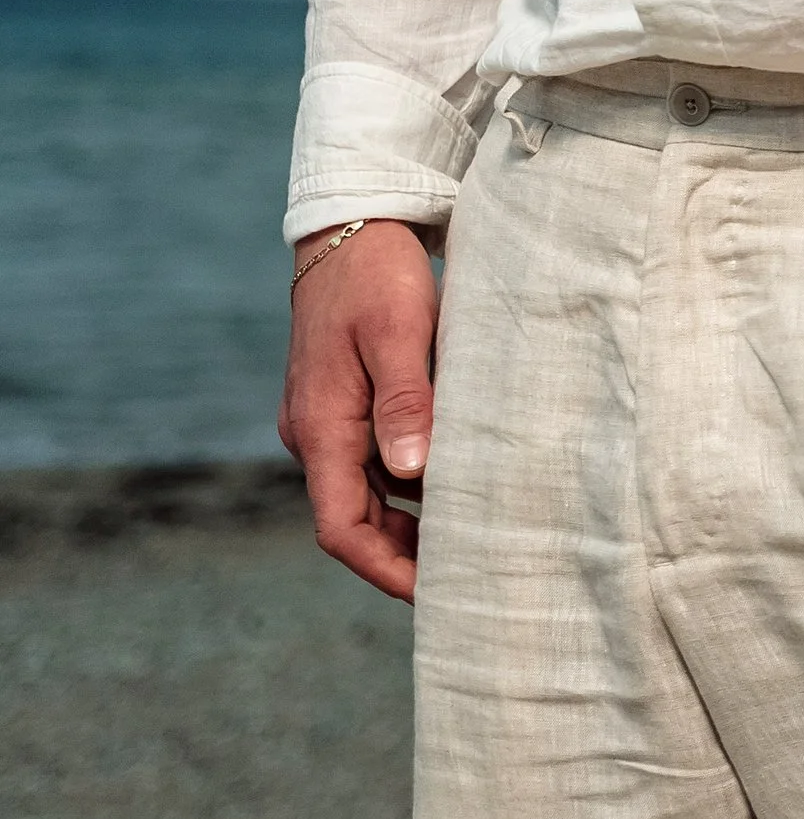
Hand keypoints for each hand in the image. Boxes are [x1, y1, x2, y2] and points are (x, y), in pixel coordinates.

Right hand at [277, 220, 441, 605]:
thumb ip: (406, 402)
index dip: (387, 570)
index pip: (343, 529)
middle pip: (355, 521)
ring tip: (473, 541)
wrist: (351, 223)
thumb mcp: (397, 333)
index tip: (436, 595)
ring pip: (367, 494)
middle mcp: (316, 433)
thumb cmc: (377, 274)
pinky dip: (410, 485)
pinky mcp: (345, 402)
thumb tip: (413, 474)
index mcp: (321, 427)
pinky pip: (373, 462)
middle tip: (470, 578)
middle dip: (405, 557)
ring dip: (410, 522)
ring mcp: (327, 419)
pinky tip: (456, 485)